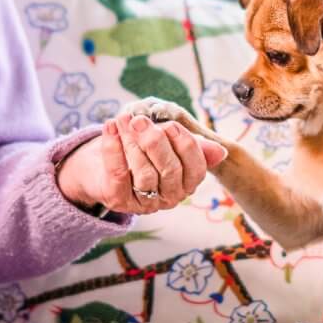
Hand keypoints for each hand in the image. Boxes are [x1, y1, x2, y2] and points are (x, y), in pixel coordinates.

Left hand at [57, 111, 226, 215]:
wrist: (101, 166)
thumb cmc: (142, 151)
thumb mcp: (168, 144)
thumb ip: (191, 145)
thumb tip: (221, 152)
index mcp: (187, 183)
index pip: (195, 167)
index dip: (185, 144)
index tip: (169, 124)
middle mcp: (169, 197)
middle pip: (170, 171)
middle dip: (156, 142)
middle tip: (140, 120)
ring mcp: (144, 202)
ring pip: (145, 174)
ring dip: (133, 142)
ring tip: (125, 120)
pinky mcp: (118, 199)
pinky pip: (118, 174)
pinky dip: (113, 147)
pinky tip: (111, 127)